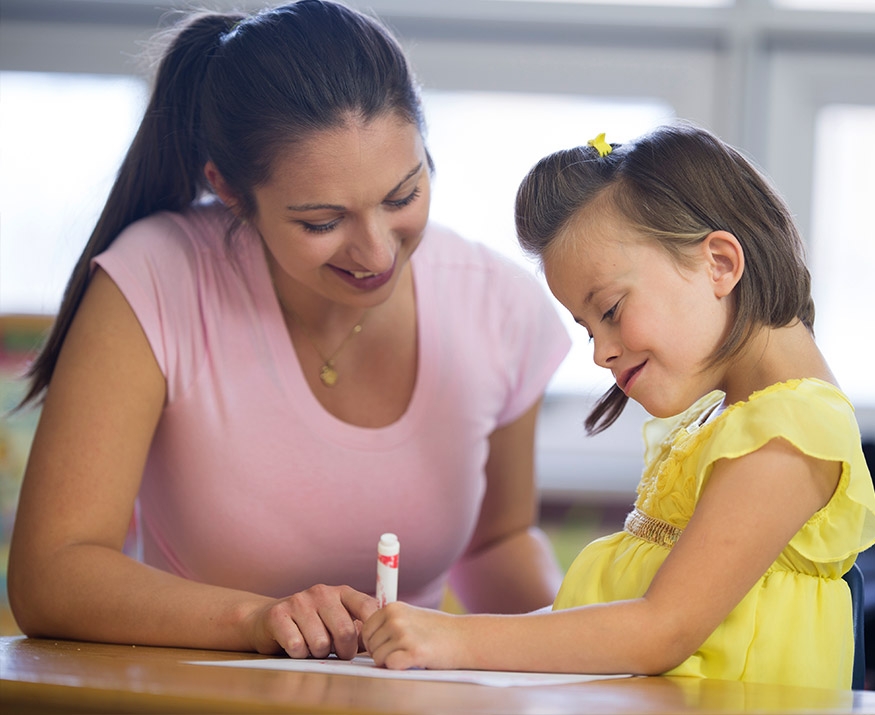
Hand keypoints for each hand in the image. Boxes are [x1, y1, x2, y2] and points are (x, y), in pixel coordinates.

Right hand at [249, 585, 378, 659]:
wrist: (266, 620)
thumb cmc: (311, 626)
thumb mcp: (337, 622)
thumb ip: (358, 631)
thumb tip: (378, 644)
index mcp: (342, 592)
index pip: (367, 607)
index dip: (373, 632)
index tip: (371, 648)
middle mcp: (321, 592)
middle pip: (345, 630)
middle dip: (344, 651)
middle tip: (339, 654)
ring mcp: (299, 601)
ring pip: (321, 643)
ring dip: (318, 653)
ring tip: (313, 646)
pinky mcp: (278, 614)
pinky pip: (297, 646)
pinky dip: (298, 654)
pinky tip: (295, 646)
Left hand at [362, 602, 462, 669]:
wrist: (464, 637)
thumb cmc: (438, 629)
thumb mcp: (410, 615)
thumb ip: (389, 622)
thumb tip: (365, 637)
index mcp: (392, 608)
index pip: (366, 629)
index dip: (374, 641)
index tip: (389, 644)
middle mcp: (395, 618)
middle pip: (370, 645)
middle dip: (381, 652)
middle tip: (401, 651)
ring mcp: (403, 634)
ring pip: (378, 657)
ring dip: (391, 661)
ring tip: (410, 654)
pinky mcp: (412, 652)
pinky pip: (390, 665)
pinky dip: (399, 667)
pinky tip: (413, 660)